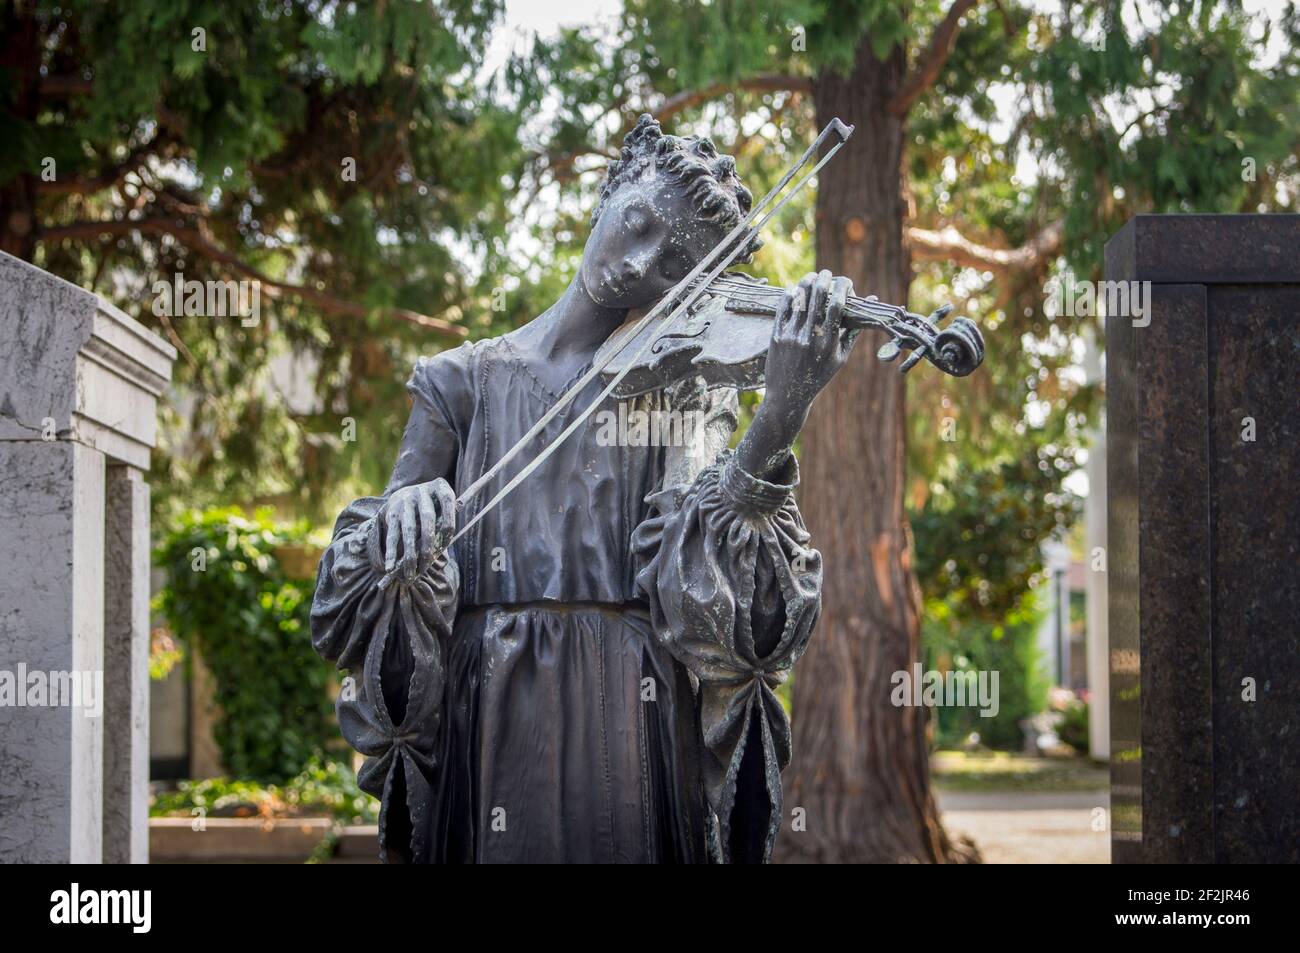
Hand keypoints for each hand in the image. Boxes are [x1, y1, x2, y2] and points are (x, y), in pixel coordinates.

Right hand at [378, 478, 455, 585]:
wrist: (405, 494)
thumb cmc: (432, 508)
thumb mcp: (442, 507)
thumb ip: (446, 523)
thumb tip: (440, 551)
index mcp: (439, 487)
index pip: (448, 503)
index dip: (449, 524)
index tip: (446, 545)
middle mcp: (421, 491)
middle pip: (427, 518)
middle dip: (428, 544)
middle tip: (427, 566)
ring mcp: (404, 500)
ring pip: (408, 530)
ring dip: (409, 554)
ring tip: (410, 574)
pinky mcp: (391, 511)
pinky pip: (392, 534)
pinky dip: (391, 552)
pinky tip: (390, 566)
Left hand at [763, 270, 857, 411]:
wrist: (788, 396)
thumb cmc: (819, 376)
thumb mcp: (840, 358)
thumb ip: (853, 331)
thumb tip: (869, 304)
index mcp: (829, 342)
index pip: (838, 305)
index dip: (842, 287)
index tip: (845, 281)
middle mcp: (810, 337)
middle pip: (818, 297)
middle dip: (824, 279)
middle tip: (826, 273)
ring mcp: (792, 336)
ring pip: (800, 299)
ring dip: (806, 282)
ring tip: (811, 277)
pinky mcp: (776, 336)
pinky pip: (783, 309)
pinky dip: (790, 295)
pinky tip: (795, 289)